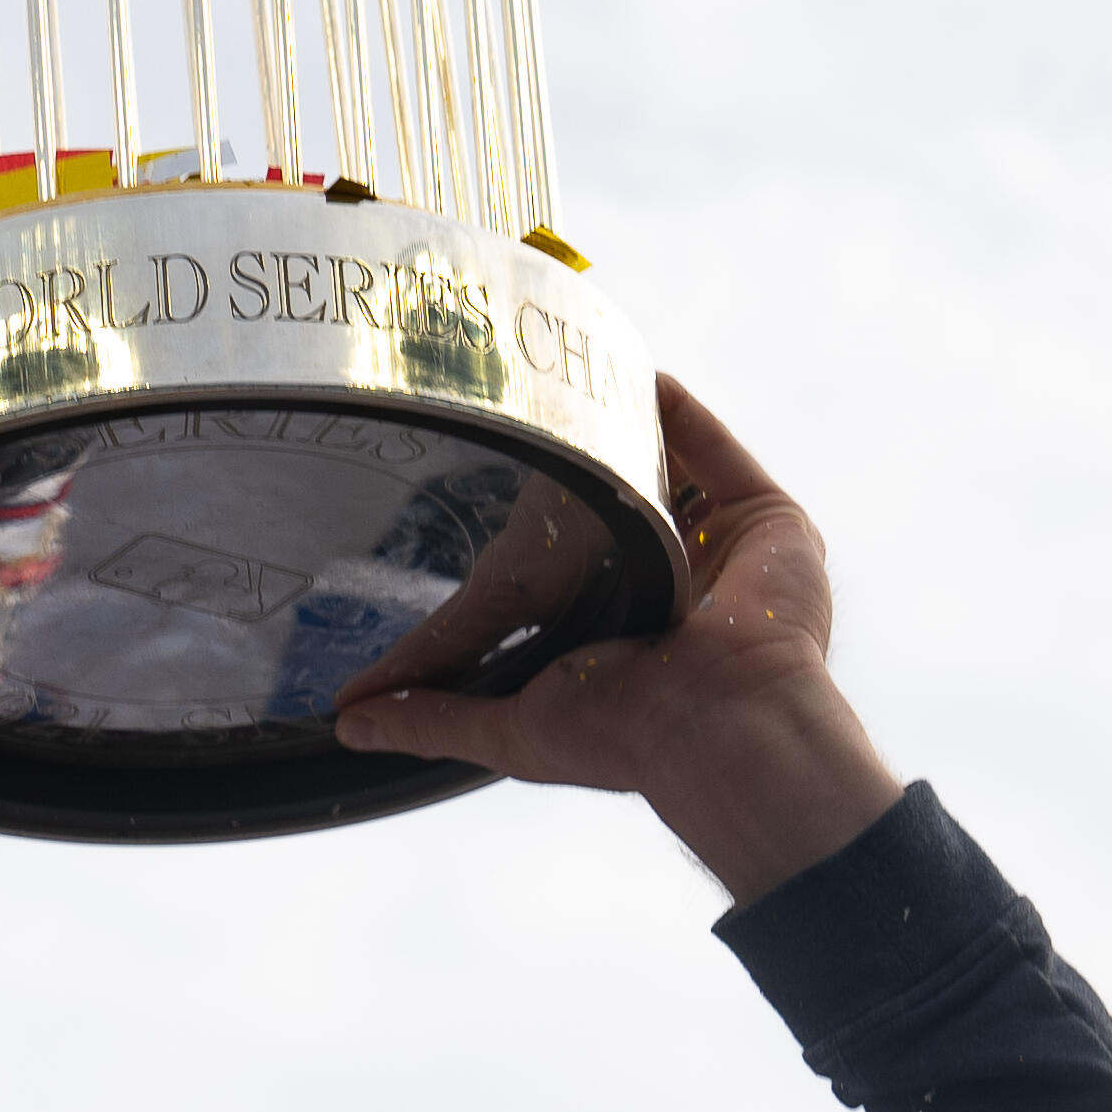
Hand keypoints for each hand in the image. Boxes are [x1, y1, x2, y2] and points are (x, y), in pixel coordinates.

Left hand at [330, 378, 902, 902]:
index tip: (495, 505)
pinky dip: (679, 412)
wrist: (720, 722)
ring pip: (675, 472)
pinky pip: (718, 449)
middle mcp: (678, 591)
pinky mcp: (765, 519)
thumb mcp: (505, 732)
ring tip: (575, 387)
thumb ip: (430, 721)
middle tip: (530, 420)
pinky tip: (635, 377)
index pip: (573, 574)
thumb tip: (345, 726)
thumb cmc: (623, 734)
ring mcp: (723, 551)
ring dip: (630, 431)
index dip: (536, 539)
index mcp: (626, 636)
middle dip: (588, 471)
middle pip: (628, 510)